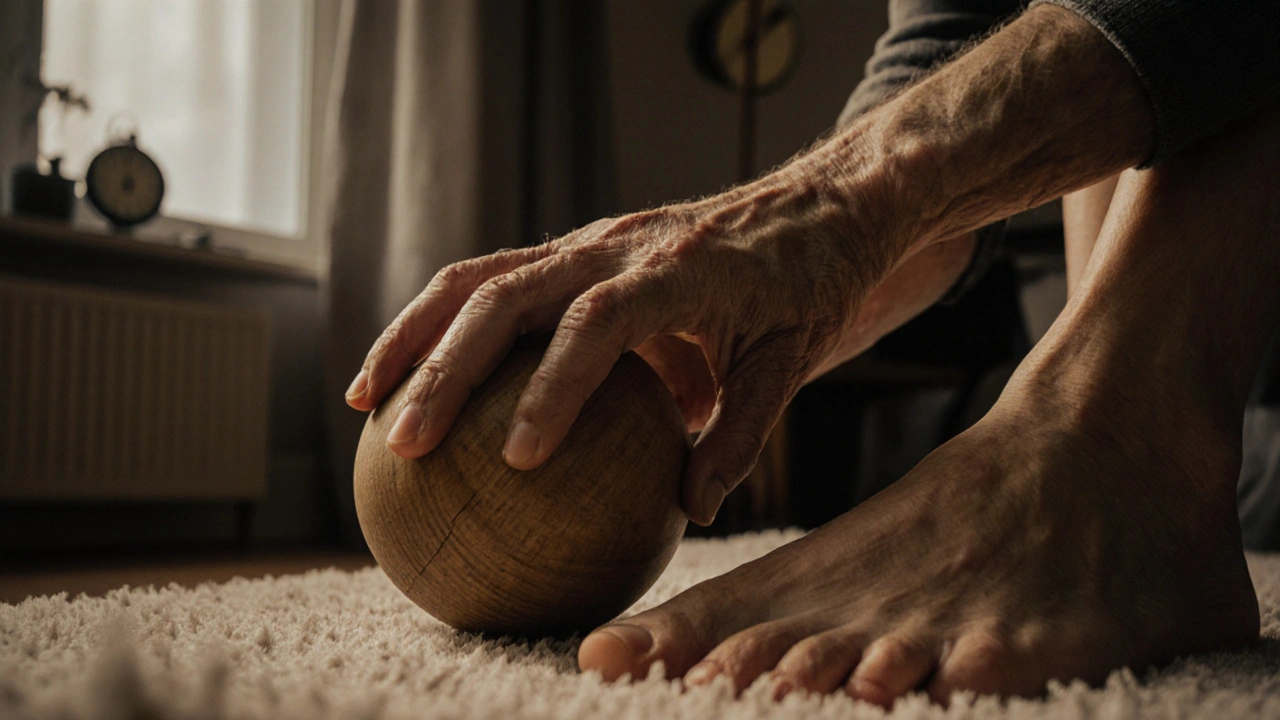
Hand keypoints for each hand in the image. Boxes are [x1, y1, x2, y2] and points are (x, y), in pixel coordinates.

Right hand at [345, 173, 885, 524]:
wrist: (819, 205)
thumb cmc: (811, 285)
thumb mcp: (794, 362)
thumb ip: (742, 434)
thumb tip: (689, 511)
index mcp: (678, 271)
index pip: (600, 324)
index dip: (553, 386)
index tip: (520, 459)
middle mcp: (618, 244)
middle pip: (508, 294)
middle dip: (447, 369)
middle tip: (408, 446)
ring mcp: (589, 240)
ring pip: (478, 278)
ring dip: (415, 338)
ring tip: (366, 406)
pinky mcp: (573, 249)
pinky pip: (490, 279)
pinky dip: (437, 325)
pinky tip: (401, 378)